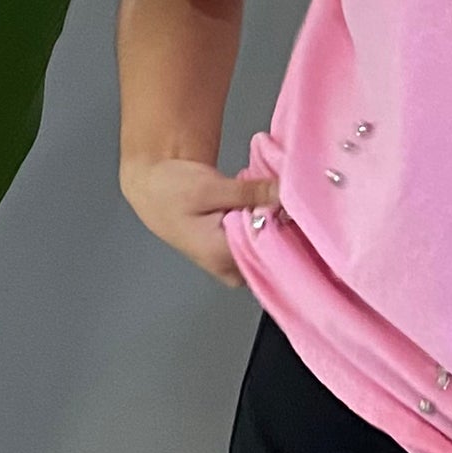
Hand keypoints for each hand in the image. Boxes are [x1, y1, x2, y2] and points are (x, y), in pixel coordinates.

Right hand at [121, 153, 279, 286]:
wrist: (153, 188)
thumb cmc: (172, 189)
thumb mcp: (210, 186)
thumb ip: (249, 192)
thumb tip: (285, 193)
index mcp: (221, 255)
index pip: (269, 254)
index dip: (288, 230)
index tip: (298, 209)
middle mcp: (227, 266)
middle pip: (271, 258)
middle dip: (286, 231)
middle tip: (292, 204)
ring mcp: (231, 263)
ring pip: (267, 251)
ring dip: (278, 228)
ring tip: (281, 204)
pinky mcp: (233, 253)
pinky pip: (259, 245)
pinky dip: (268, 227)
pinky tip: (271, 209)